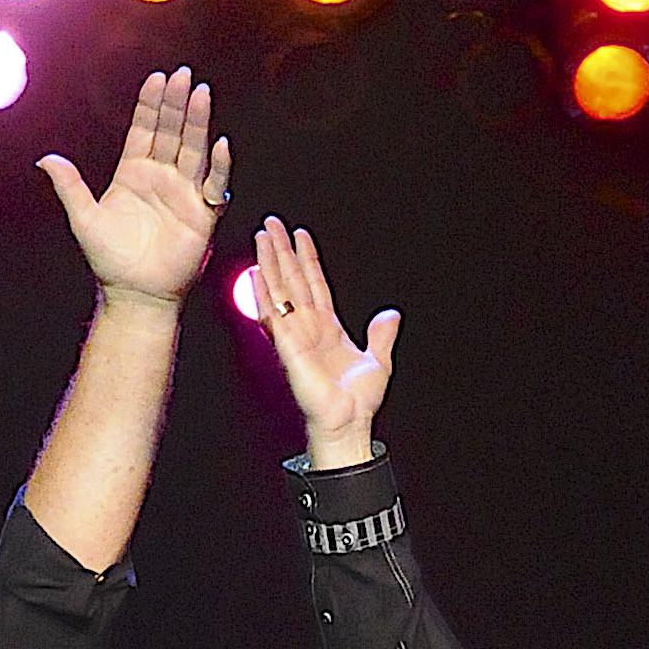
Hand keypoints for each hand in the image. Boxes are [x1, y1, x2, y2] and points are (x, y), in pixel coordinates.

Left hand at [37, 67, 230, 311]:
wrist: (134, 295)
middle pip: (171, 132)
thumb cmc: (109, 260)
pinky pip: (213, 185)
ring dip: (198, 122)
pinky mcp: (202, 214)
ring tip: (201, 94)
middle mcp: (161, 177)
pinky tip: (218, 144)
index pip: (144, 130)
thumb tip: (44, 159)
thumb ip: (69, 186)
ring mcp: (183, 193)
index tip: (157, 79)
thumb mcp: (83, 219)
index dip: (151, 105)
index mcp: (133, 173)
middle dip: (177, 103)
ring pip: (193, 149)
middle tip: (183, 75)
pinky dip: (217, 166)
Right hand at [250, 218, 397, 469]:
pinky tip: (258, 273)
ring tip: (263, 237)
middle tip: (272, 225)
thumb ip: (381, 334)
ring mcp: (296, 335)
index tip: (299, 236)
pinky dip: (265, 293)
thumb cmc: (357, 402)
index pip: (314, 284)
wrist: (348, 423)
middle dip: (282, 251)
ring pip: (281, 290)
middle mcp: (308, 328)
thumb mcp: (379, 359)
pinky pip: (274, 314)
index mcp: (328, 328)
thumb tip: (391, 315)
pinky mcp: (288, 347)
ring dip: (271, 262)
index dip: (307, 259)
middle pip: (292, 280)